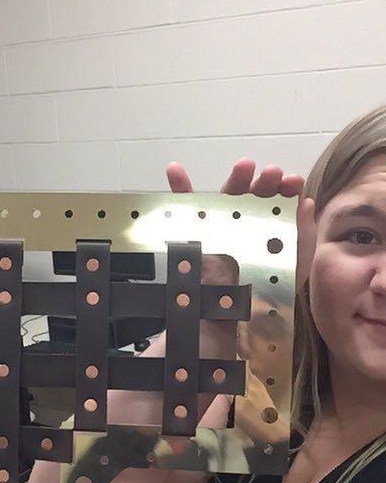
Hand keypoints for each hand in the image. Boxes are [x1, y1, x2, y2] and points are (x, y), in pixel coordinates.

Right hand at [166, 158, 315, 289]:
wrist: (231, 316)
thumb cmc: (265, 291)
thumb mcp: (294, 265)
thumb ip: (303, 236)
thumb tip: (307, 203)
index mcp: (268, 226)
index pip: (277, 202)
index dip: (285, 189)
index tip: (293, 182)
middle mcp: (244, 222)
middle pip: (253, 194)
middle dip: (264, 181)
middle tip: (273, 173)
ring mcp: (219, 225)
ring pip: (225, 196)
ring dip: (235, 178)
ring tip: (245, 166)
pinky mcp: (195, 233)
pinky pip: (185, 208)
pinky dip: (179, 188)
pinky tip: (176, 170)